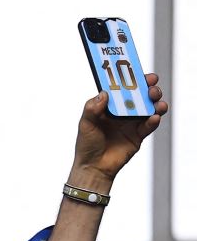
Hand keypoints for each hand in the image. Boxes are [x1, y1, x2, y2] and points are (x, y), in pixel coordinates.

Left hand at [71, 73, 166, 188]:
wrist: (93, 167)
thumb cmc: (87, 144)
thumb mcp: (85, 123)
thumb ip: (92, 108)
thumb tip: (104, 93)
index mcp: (110, 106)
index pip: (123, 89)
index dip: (132, 80)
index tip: (139, 73)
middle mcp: (123, 112)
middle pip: (140, 96)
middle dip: (148, 88)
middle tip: (151, 86)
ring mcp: (132, 123)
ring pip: (149, 108)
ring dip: (155, 102)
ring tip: (156, 102)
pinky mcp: (139, 135)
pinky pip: (149, 125)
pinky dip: (153, 120)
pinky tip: (153, 118)